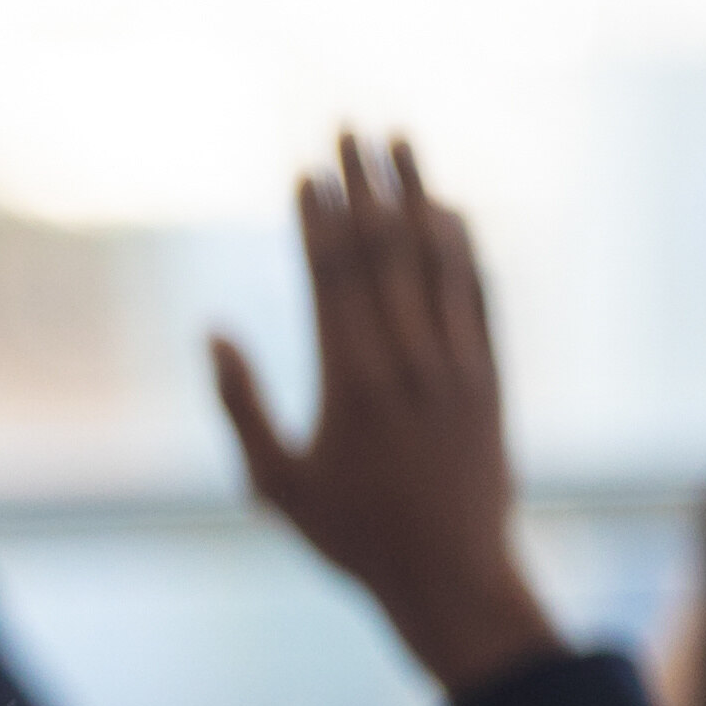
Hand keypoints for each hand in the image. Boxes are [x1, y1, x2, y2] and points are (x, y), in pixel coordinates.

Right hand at [208, 134, 557, 698]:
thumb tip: (215, 334)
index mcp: (348, 381)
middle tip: (350, 131)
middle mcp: (407, 359)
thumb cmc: (352, 536)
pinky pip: (479, 293)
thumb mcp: (275, 483)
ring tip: (402, 145)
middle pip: (384, 250)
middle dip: (365, 186)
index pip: (332, 276)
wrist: (452, 575)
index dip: (319, 219)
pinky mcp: (490, 376)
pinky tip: (451, 212)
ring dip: (417, 195)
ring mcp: (456, 363)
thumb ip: (242, 406)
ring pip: (437, 259)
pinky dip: (464, 246)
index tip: (308, 173)